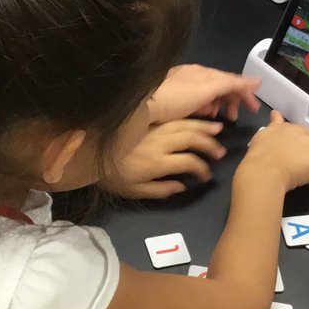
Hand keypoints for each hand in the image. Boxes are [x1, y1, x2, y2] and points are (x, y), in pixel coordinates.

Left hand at [104, 119, 227, 198]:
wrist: (87, 154)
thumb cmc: (111, 177)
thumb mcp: (135, 191)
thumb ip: (161, 190)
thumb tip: (182, 186)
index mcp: (157, 162)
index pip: (189, 162)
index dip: (202, 169)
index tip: (207, 176)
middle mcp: (159, 142)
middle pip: (191, 138)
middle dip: (209, 144)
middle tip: (221, 152)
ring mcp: (153, 129)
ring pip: (184, 124)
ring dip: (203, 126)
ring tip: (218, 129)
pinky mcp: (148, 122)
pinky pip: (173, 118)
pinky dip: (188, 118)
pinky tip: (195, 119)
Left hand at [148, 64, 261, 124]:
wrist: (142, 106)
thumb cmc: (176, 98)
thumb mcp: (207, 89)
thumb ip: (231, 83)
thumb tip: (257, 80)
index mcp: (202, 71)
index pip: (231, 79)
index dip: (245, 93)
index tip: (254, 110)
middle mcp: (193, 75)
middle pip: (220, 87)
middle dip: (230, 101)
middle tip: (234, 118)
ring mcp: (182, 85)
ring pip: (208, 95)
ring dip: (217, 106)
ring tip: (215, 118)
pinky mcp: (172, 97)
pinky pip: (195, 101)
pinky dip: (203, 108)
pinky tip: (200, 116)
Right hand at [238, 111, 308, 191]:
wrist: (266, 169)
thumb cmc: (262, 151)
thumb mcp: (266, 131)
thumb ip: (274, 122)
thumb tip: (275, 113)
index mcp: (295, 128)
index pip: (300, 133)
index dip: (294, 142)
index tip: (286, 149)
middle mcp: (307, 137)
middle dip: (302, 150)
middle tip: (289, 160)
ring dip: (307, 162)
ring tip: (293, 170)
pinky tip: (298, 177)